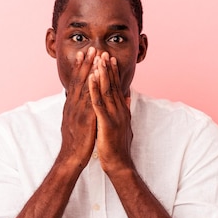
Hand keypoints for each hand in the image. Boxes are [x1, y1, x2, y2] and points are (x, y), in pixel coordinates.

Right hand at [59, 47, 97, 169]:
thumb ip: (81, 111)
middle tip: (91, 48)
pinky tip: (95, 77)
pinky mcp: (84, 119)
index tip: (85, 54)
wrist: (71, 157)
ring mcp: (77, 111)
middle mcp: (73, 105)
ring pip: (83, 87)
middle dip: (85, 64)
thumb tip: (83, 103)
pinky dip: (91, 87)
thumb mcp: (77, 123)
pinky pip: (88, 100)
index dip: (81, 68)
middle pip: (79, 81)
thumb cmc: (76, 142)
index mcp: (72, 106)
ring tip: (94, 57)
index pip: (77, 83)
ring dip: (89, 70)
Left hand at [88, 51, 133, 174]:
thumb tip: (126, 98)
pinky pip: (99, 103)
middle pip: (113, 85)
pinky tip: (91, 78)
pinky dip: (95, 89)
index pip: (117, 88)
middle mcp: (120, 110)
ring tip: (98, 59)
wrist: (118, 164)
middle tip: (104, 52)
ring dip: (102, 74)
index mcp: (121, 110)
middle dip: (108, 68)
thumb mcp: (122, 126)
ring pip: (107, 90)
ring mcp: (114, 116)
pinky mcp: (107, 123)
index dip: (113, 73)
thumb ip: (124, 111)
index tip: (109, 59)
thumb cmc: (117, 147)